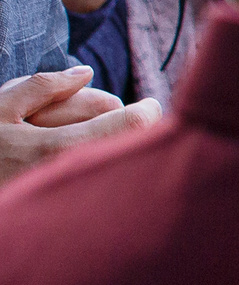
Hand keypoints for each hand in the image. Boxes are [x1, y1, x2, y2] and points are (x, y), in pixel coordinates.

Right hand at [0, 67, 160, 188]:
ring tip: (92, 136)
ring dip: (109, 147)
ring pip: (110, 163)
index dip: (146, 114)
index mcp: (51, 148)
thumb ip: (42, 87)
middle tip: (113, 117)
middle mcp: (64, 176)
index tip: (150, 106)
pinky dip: (93, 168)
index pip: (125, 126)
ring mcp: (61, 196)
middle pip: (121, 143)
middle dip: (122, 126)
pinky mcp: (55, 211)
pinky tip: (79, 163)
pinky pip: (90, 184)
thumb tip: (85, 72)